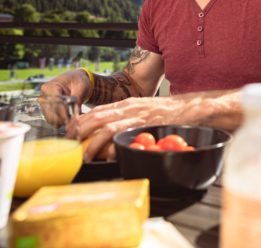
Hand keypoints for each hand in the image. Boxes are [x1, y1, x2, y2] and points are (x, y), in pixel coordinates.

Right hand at [39, 70, 92, 126]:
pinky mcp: (47, 109)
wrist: (75, 79)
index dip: (61, 113)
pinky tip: (69, 120)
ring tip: (73, 121)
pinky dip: (60, 121)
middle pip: (50, 112)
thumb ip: (78, 99)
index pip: (54, 102)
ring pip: (50, 117)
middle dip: (61, 119)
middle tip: (73, 123)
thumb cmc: (77, 80)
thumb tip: (77, 113)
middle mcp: (44, 95)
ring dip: (61, 122)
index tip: (68, 121)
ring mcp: (45, 103)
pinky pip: (52, 119)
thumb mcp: (81, 87)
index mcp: (51, 86)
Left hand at [67, 96, 181, 161]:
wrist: (190, 108)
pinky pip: (123, 134)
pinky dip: (113, 146)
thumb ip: (130, 119)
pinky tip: (109, 156)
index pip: (97, 110)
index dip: (81, 121)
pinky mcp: (145, 124)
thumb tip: (114, 136)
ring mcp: (136, 115)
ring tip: (85, 155)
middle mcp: (129, 107)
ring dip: (92, 142)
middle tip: (70, 145)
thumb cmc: (169, 112)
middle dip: (79, 131)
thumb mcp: (145, 111)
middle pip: (96, 116)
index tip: (71, 132)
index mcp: (127, 104)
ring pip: (105, 125)